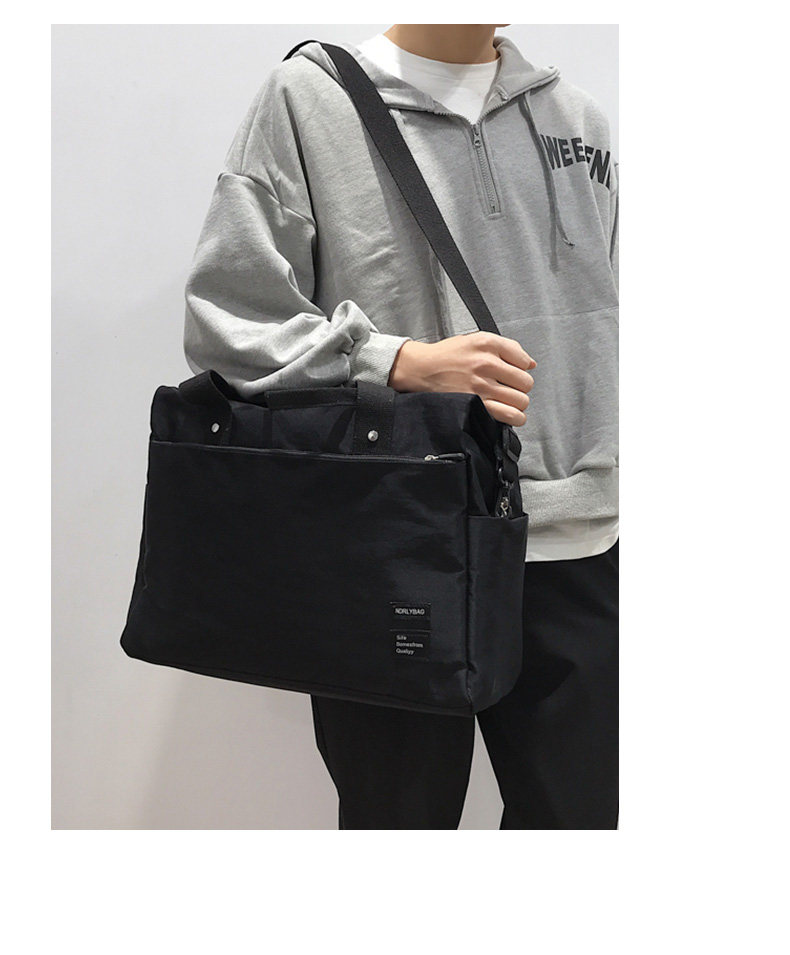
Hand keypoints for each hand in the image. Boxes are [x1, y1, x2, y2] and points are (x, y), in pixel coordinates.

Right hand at [388, 332, 535, 425]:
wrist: (422, 369)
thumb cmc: (448, 356)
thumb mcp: (477, 339)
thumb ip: (507, 347)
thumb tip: (530, 363)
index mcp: (488, 344)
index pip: (523, 361)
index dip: (521, 368)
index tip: (512, 372)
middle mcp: (485, 363)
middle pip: (525, 382)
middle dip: (520, 387)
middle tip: (509, 388)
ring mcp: (481, 386)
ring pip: (520, 400)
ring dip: (517, 403)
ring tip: (508, 401)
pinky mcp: (476, 404)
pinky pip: (509, 415)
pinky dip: (514, 417)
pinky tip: (509, 413)